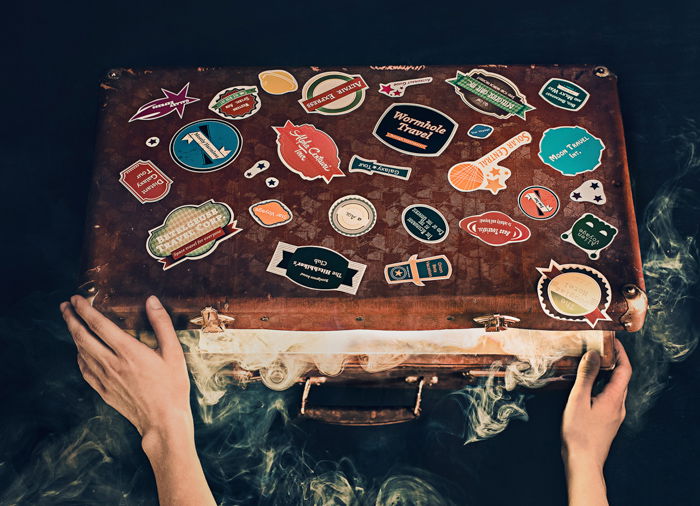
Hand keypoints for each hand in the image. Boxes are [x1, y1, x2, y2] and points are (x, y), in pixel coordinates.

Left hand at [60, 295, 191, 449]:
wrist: (163, 421)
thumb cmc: (172, 386)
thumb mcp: (174, 352)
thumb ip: (162, 324)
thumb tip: (151, 300)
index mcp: (129, 351)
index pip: (99, 325)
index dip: (85, 309)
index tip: (76, 298)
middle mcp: (112, 363)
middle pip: (82, 337)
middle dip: (71, 319)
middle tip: (64, 306)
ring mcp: (105, 378)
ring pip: (81, 352)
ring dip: (72, 335)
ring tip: (70, 322)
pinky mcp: (103, 390)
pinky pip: (84, 369)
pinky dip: (78, 356)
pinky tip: (80, 351)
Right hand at [561, 338, 631, 505]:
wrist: (583, 462)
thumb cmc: (579, 433)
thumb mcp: (578, 400)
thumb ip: (586, 376)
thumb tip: (593, 354)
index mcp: (614, 398)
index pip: (625, 369)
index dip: (620, 353)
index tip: (611, 340)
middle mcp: (618, 405)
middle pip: (621, 377)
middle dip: (612, 360)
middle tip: (597, 347)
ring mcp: (614, 415)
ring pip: (614, 388)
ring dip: (605, 373)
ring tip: (590, 363)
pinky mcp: (607, 421)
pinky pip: (607, 397)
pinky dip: (600, 385)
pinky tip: (586, 386)